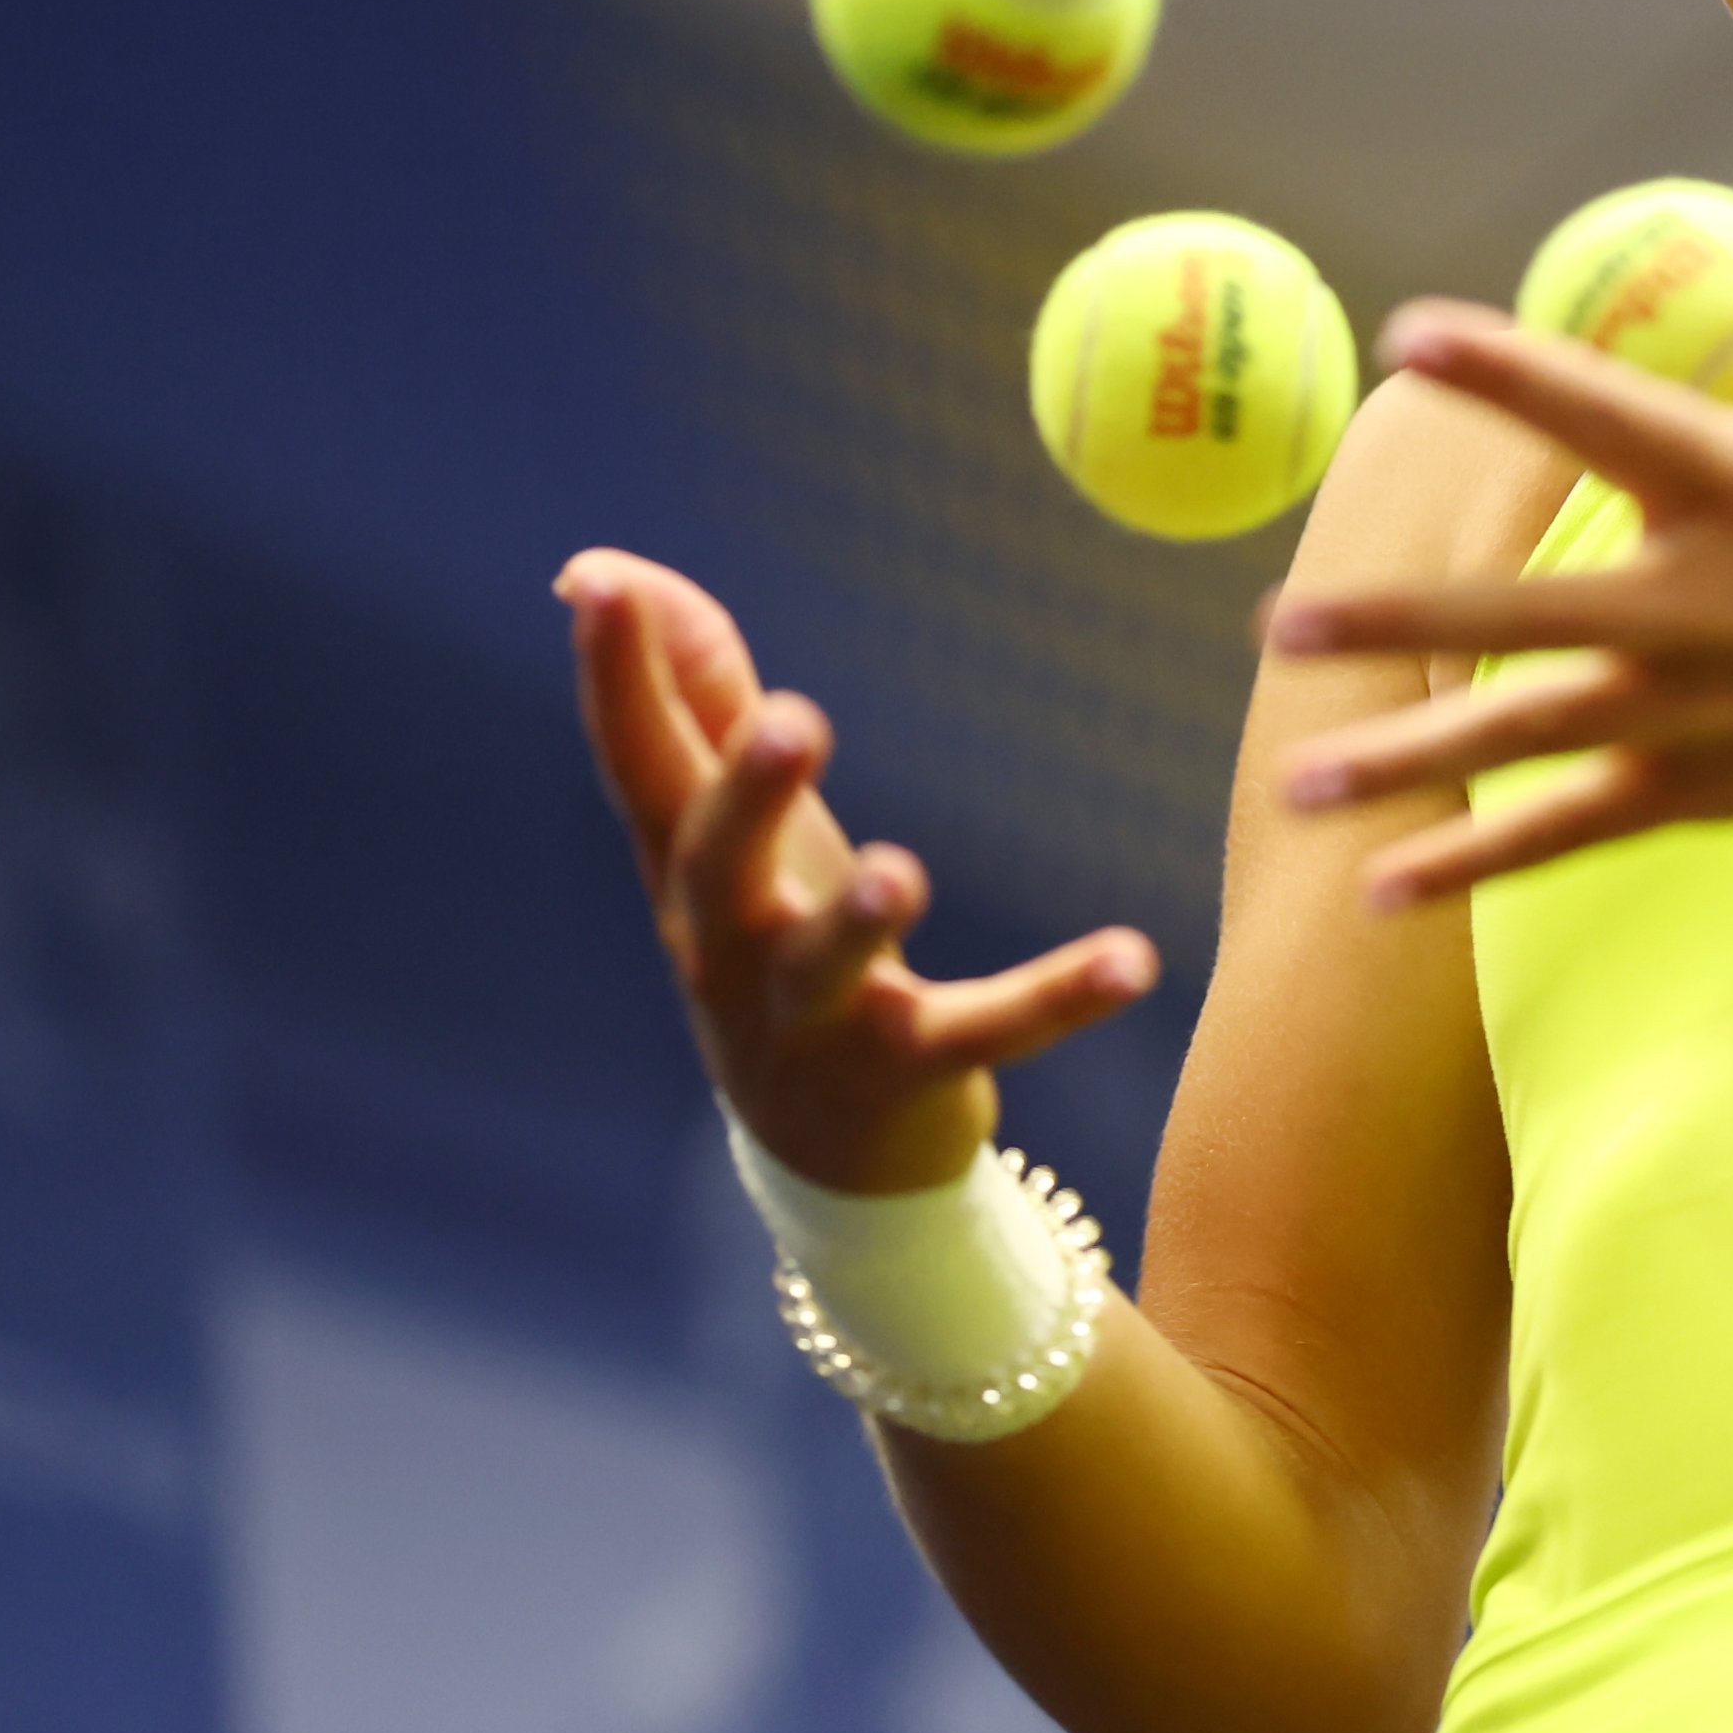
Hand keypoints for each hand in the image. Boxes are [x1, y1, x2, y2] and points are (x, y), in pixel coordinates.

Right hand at [557, 549, 1153, 1192]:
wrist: (823, 1160)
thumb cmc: (776, 949)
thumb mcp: (729, 837)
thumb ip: (692, 699)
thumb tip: (602, 572)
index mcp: (688, 877)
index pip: (638, 766)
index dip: (615, 678)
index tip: (599, 586)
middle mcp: (732, 950)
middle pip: (719, 865)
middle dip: (751, 794)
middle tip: (795, 721)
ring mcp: (817, 1023)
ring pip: (831, 968)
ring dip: (860, 920)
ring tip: (901, 872)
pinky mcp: (911, 1074)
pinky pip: (989, 1031)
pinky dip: (1059, 998)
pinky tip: (1132, 959)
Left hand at [1267, 100, 1732, 906]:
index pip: (1601, 409)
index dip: (1502, 369)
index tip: (1407, 338)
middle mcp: (1709, 600)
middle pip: (1520, 612)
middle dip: (1394, 623)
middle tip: (1279, 627)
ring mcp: (1708, 707)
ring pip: (1528, 736)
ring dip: (1406, 764)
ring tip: (1295, 778)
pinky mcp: (1721, 787)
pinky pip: (1577, 827)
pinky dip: (1482, 859)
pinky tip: (1387, 891)